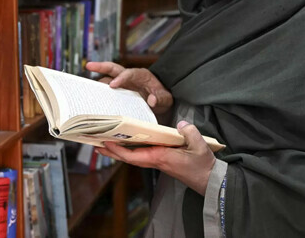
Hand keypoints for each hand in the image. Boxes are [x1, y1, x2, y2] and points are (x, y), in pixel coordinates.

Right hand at [86, 61, 172, 113]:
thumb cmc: (163, 98)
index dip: (121, 78)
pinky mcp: (119, 92)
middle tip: (88, 65)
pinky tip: (92, 99)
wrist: (161, 102)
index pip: (129, 73)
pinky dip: (100, 94)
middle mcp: (130, 77)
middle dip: (101, 66)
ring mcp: (123, 84)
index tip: (113, 85)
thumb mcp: (166, 99)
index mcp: (141, 75)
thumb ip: (161, 99)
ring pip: (107, 80)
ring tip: (85, 88)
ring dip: (98, 83)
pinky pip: (108, 91)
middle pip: (114, 68)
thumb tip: (152, 100)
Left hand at [97, 121, 216, 194]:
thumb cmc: (202, 166)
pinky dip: (131, 150)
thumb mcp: (200, 147)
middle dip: (112, 152)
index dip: (118, 150)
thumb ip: (190, 133)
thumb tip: (181, 124)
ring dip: (119, 151)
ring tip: (106, 143)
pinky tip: (127, 144)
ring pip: (133, 156)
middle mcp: (155, 160)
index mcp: (160, 157)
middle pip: (128, 157)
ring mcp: (157, 161)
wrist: (208, 180)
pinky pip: (141, 155)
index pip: (134, 156)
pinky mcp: (161, 160)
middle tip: (96, 144)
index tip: (106, 143)